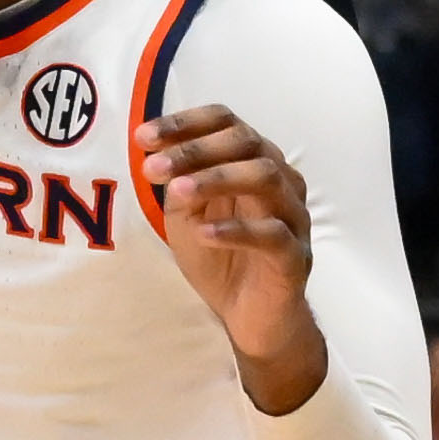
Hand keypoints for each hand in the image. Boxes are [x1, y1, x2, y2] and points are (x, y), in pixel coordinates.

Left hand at [139, 105, 322, 409]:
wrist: (250, 316)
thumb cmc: (221, 258)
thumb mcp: (187, 216)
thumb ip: (178, 185)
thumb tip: (156, 156)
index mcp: (254, 161)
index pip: (227, 122)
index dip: (185, 123)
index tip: (143, 137)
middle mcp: (280, 180)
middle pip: (246, 143)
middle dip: (194, 151)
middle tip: (152, 168)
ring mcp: (292, 216)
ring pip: (265, 178)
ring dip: (216, 180)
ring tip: (177, 193)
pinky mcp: (295, 256)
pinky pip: (272, 235)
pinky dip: (236, 230)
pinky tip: (204, 233)